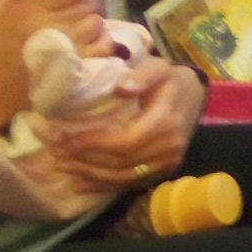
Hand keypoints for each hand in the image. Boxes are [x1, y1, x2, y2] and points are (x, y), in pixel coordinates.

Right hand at [0, 0, 105, 130]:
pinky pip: (103, 48)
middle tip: (75, 12)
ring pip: (97, 23)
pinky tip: (88, 46)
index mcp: (30, 10)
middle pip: (88, 5)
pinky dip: (100, 44)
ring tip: (80, 30)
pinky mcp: (76, 70)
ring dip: (92, 25)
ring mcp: (67, 49)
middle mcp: (52, 26)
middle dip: (84, 6)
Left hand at [34, 60, 203, 190]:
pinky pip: (131, 182)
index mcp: (166, 121)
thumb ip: (142, 74)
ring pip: (123, 177)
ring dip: (90, 175)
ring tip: (64, 166)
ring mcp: (168, 161)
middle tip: (57, 153)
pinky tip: (81, 182)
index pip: (125, 142)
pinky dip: (103, 184)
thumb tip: (122, 88)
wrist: (195, 96)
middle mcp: (169, 147)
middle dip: (86, 160)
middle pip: (121, 162)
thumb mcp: (158, 67)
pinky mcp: (164, 170)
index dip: (94, 145)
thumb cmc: (170, 80)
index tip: (66, 140)